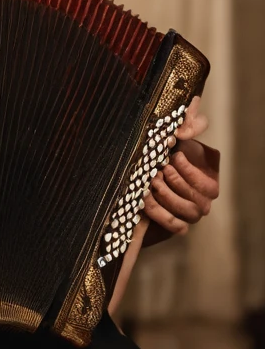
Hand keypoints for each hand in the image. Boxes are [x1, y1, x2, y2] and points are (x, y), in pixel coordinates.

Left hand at [141, 96, 219, 244]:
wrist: (141, 173)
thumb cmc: (164, 151)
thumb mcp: (176, 133)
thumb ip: (188, 122)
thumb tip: (184, 123)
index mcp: (207, 184)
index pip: (207, 186)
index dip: (191, 172)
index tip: (174, 156)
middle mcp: (201, 202)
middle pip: (196, 202)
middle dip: (176, 184)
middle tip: (158, 169)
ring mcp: (187, 216)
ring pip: (185, 214)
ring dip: (166, 198)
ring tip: (150, 182)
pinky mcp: (172, 224)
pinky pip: (174, 226)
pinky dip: (158, 214)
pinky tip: (143, 199)